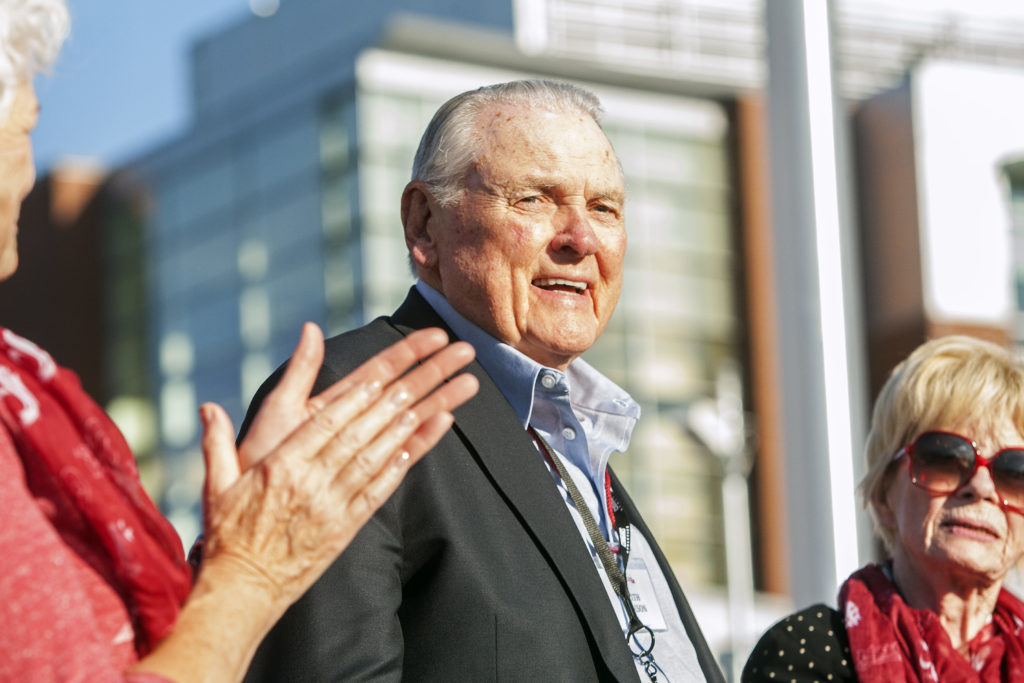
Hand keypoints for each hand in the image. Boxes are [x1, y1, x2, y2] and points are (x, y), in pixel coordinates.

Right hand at [197, 324, 477, 607]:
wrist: (242, 592)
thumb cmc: (228, 535)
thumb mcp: (216, 484)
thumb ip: (216, 442)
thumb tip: (208, 407)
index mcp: (282, 464)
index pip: (330, 418)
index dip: (363, 390)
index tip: (392, 365)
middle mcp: (312, 481)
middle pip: (366, 427)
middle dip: (407, 392)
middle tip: (439, 365)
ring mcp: (333, 505)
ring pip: (379, 455)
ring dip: (416, 423)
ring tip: (448, 396)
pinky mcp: (346, 528)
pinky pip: (379, 492)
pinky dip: (401, 465)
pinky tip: (422, 441)